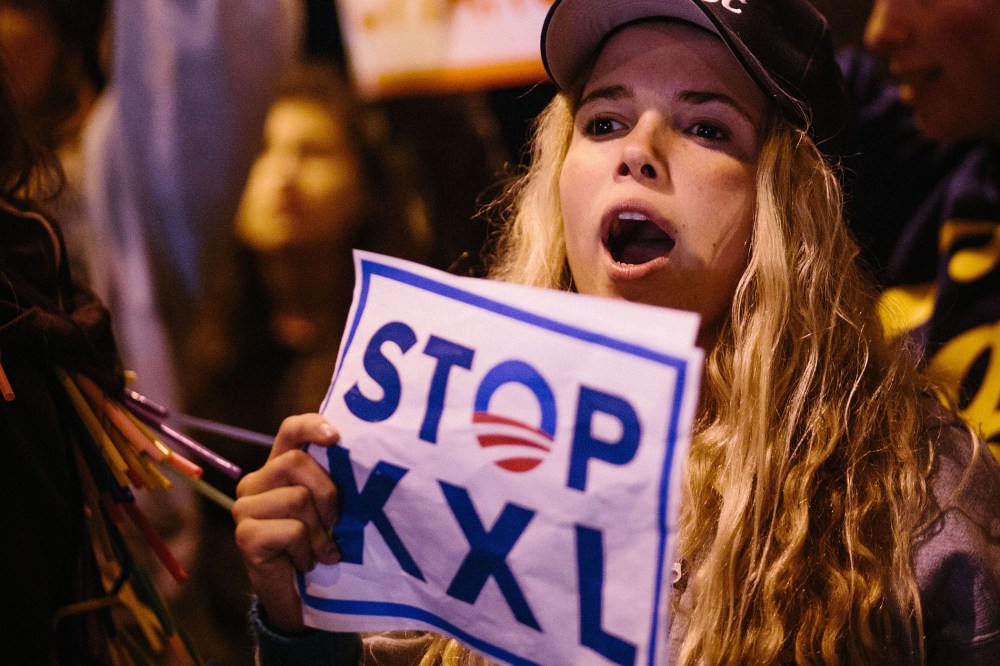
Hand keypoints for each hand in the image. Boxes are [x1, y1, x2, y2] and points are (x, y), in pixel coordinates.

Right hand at [232, 413, 341, 632]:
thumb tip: (359, 457)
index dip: (311, 426)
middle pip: (296, 462)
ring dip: (319, 531)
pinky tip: (305, 562)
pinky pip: (291, 531)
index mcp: (279, 467)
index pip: (290, 431)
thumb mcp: (330, 508)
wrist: (300, 596)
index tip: (336, 437)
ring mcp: (245, 508)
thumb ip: (333, 481)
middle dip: (327, 494)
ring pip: (297, 498)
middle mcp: (256, 481)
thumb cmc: (320, 544)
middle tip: (335, 523)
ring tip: (319, 549)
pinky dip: (307, 550)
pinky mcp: (245, 536)